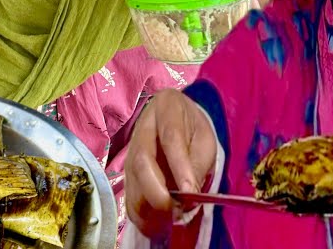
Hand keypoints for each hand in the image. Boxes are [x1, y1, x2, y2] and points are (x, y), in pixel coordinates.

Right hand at [125, 89, 217, 240]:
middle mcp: (142, 128)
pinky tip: (156, 223)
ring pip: (132, 180)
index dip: (179, 167)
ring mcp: (131, 150)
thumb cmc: (193, 129)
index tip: (190, 191)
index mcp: (167, 109)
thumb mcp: (205, 139)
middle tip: (175, 210)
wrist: (176, 118)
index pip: (171, 138)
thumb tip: (190, 195)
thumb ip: (199, 163)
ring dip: (148, 205)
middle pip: (142, 161)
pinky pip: (128, 194)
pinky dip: (140, 213)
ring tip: (169, 218)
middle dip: (156, 191)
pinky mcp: (127, 170)